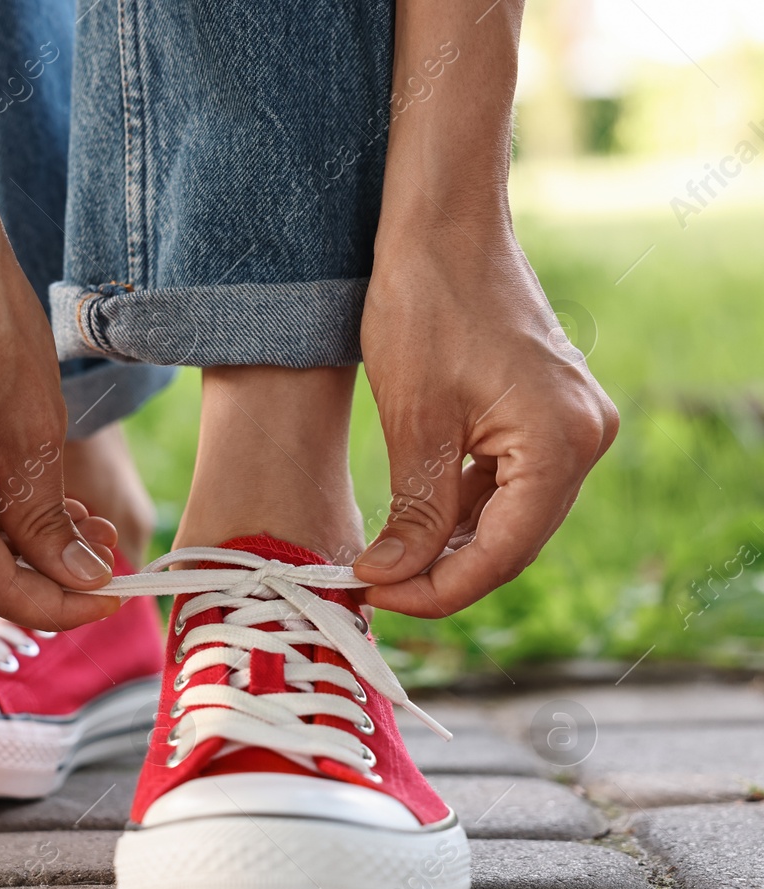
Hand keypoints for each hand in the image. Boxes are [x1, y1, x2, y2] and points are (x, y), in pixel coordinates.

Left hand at [352, 228, 618, 616]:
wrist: (442, 226)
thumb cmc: (426, 306)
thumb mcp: (413, 421)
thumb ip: (414, 511)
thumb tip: (389, 580)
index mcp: (561, 442)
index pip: (503, 553)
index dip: (438, 588)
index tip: (376, 594)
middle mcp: (583, 437)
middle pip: (513, 541)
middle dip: (443, 571)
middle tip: (374, 584)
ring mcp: (569, 424)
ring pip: (509, 517)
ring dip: (451, 543)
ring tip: (385, 558)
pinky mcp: (545, 413)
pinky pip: (508, 482)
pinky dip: (462, 506)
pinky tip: (414, 521)